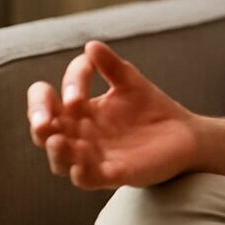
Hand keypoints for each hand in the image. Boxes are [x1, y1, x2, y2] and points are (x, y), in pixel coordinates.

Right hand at [27, 40, 199, 189]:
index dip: (69, 81)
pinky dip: (83, 173)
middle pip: (42, 130)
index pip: (52, 95)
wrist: (185, 134)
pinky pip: (90, 179)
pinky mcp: (114, 174)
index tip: (90, 71)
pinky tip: (81, 166)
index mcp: (77, 111)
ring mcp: (93, 157)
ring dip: (57, 151)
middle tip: (44, 118)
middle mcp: (78, 135)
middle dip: (39, 121)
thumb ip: (112, 67)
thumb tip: (90, 45)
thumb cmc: (150, 108)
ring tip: (57, 140)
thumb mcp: (131, 83)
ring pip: (60, 160)